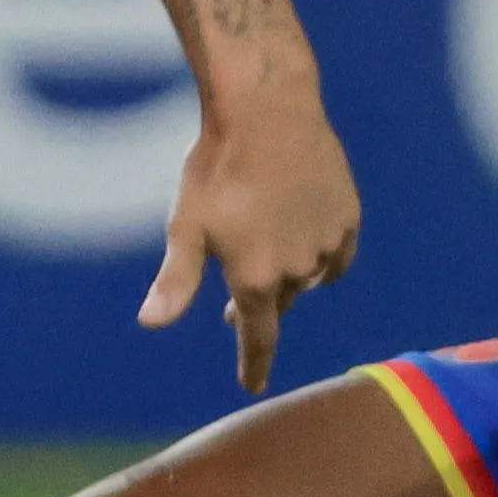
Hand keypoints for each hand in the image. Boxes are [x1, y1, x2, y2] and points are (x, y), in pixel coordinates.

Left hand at [148, 79, 361, 393]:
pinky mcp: (347, 216)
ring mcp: (326, 242)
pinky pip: (335, 254)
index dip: (253, 365)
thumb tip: (150, 323)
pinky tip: (305, 244)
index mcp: (254, 277)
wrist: (266, 109)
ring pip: (307, 278)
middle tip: (235, 306)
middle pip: (279, 304)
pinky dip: (320, 258)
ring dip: (287, 278)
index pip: (258, 338)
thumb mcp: (186, 225)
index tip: (251, 386)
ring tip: (266, 255)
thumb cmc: (215, 166)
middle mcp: (296, 269)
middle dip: (259, 308)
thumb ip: (175, 280)